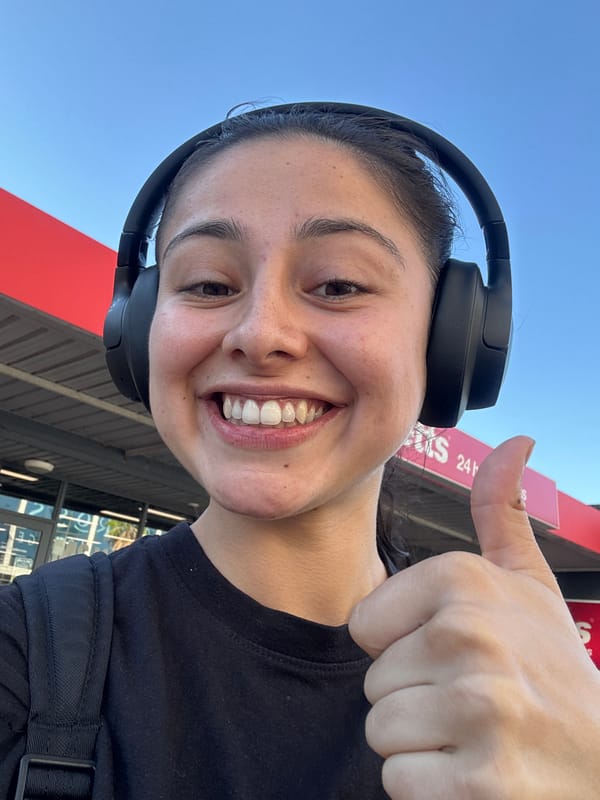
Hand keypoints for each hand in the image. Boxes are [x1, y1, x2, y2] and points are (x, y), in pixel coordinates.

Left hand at [349, 436, 599, 798]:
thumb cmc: (553, 668)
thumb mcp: (529, 582)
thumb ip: (500, 511)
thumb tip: (514, 444)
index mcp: (464, 581)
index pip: (363, 626)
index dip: (401, 649)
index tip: (451, 656)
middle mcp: (471, 636)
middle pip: (372, 681)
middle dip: (412, 698)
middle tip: (468, 701)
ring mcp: (479, 709)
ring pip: (381, 732)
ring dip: (419, 743)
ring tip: (472, 733)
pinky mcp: (484, 782)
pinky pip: (399, 782)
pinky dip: (430, 789)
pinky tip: (477, 772)